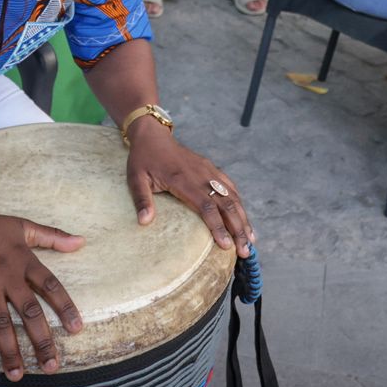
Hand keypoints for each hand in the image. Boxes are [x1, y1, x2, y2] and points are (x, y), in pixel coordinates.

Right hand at [0, 206, 85, 379]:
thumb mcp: (22, 226)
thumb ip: (52, 236)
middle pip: (28, 311)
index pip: (50, 286)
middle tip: (51, 366)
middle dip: (41, 341)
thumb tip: (81, 242)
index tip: (77, 329)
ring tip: (17, 374)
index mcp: (24, 260)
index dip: (65, 307)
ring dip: (9, 351)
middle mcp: (6, 273)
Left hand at [125, 122, 254, 257]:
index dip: (218, 227)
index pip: (207, 207)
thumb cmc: (144, 159)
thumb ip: (141, 199)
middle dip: (238, 229)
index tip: (226, 246)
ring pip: (232, 196)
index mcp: (183, 180)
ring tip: (251, 240)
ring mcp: (208, 171)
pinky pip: (230, 186)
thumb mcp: (136, 178)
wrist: (153, 135)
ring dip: (243, 218)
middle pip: (226, 205)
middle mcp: (201, 176)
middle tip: (245, 251)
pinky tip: (244, 218)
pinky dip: (239, 203)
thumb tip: (144, 221)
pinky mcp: (211, 169)